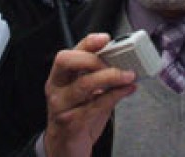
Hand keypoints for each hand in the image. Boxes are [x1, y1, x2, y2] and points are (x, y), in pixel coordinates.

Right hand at [44, 33, 136, 156]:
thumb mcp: (87, 93)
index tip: (105, 38)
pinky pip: (96, 105)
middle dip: (93, 58)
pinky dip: (115, 95)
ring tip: (128, 75)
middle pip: (67, 62)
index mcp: (59, 77)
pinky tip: (126, 90)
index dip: (87, 43)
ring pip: (84, 84)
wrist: (65, 148)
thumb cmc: (77, 116)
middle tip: (115, 62)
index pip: (69, 53)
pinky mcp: (72, 123)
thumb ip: (101, 77)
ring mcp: (61, 106)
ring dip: (110, 77)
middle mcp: (56, 89)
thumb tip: (126, 63)